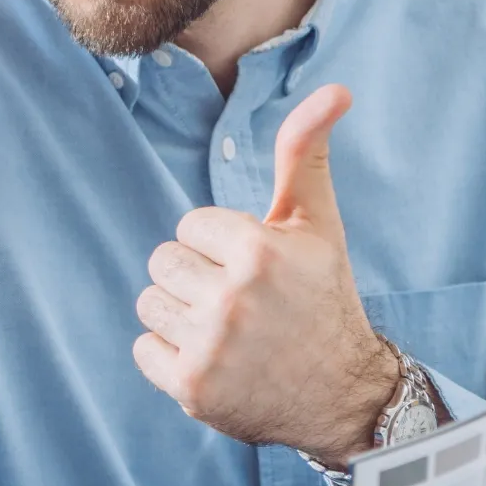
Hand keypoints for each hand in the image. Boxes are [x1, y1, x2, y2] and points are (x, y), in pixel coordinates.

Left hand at [132, 83, 401, 466]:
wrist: (342, 395)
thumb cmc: (323, 298)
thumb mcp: (317, 225)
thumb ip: (305, 154)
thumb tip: (334, 89)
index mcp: (257, 251)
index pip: (189, 226)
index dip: (219, 245)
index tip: (255, 269)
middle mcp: (232, 298)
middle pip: (162, 262)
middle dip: (195, 277)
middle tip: (240, 302)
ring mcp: (209, 347)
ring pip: (149, 303)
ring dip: (179, 315)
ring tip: (226, 330)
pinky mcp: (190, 389)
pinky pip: (143, 349)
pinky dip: (169, 356)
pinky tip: (213, 361)